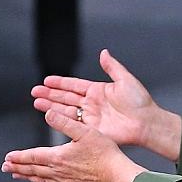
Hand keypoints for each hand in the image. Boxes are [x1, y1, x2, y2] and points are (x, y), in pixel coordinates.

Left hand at [2, 109, 143, 181]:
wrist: (117, 175)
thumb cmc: (105, 153)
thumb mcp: (85, 132)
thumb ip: (65, 123)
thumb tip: (48, 113)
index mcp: (59, 157)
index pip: (33, 156)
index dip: (19, 156)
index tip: (8, 157)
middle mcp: (58, 171)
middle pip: (32, 169)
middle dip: (17, 167)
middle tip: (5, 167)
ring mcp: (65, 181)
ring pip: (40, 179)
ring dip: (26, 176)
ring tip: (16, 175)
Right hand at [30, 48, 181, 161]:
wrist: (146, 123)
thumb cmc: (140, 102)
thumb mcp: (125, 80)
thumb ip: (112, 67)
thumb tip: (103, 52)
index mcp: (98, 91)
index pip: (74, 85)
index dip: (60, 83)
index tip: (46, 81)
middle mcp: (92, 104)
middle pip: (66, 98)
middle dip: (49, 95)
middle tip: (34, 92)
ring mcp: (90, 117)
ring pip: (65, 110)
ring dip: (50, 106)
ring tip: (36, 102)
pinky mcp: (91, 129)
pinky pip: (72, 123)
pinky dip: (59, 119)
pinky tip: (48, 115)